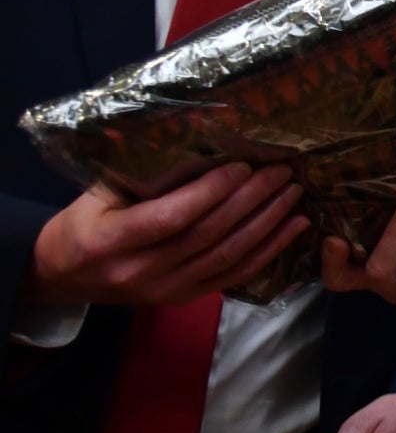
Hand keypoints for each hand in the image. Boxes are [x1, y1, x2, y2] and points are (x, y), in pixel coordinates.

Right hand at [24, 164, 305, 308]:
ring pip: (227, 256)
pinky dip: (268, 251)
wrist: (62, 277)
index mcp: (111, 241)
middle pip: (207, 235)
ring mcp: (165, 289)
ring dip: (267, 224)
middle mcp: (141, 271)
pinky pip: (234, 276)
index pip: (170, 217)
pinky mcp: (184, 297)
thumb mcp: (94, 195)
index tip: (242, 165)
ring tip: (293, 194)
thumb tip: (190, 134)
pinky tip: (294, 228)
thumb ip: (138, 175)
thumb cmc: (81, 225)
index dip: (210, 192)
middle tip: (280, 172)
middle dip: (250, 201)